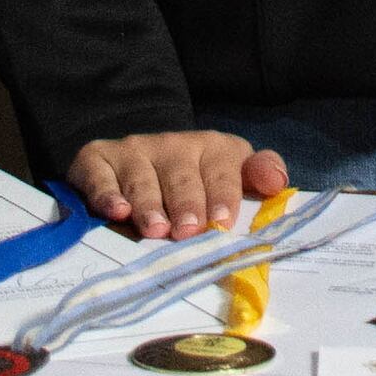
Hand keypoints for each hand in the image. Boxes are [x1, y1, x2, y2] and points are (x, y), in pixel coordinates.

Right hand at [69, 131, 285, 239]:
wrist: (139, 161)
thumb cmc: (197, 181)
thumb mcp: (234, 174)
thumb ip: (259, 176)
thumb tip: (277, 183)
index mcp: (213, 148)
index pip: (222, 170)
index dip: (223, 195)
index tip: (222, 223)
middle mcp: (173, 144)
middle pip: (181, 175)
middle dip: (186, 204)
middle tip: (187, 231)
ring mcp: (134, 150)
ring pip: (142, 178)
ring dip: (149, 204)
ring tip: (155, 229)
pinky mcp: (98, 158)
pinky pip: (100, 175)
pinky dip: (106, 193)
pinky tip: (115, 211)